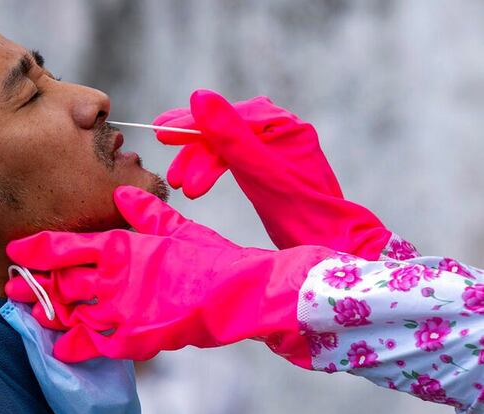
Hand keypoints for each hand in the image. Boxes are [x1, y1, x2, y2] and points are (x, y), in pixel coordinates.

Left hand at [5, 185, 331, 362]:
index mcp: (120, 246)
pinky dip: (75, 346)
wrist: (237, 293)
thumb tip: (122, 189)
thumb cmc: (208, 256)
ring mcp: (122, 311)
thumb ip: (144, 209)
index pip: (65, 247)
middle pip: (61, 283)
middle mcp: (113, 279)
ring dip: (51, 314)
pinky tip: (61, 346)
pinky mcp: (134, 339)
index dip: (36, 250)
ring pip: (73, 314)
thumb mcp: (176, 226)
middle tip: (15, 289)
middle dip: (35, 286)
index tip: (16, 252)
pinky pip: (95, 344)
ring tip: (34, 313)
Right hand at [155, 89, 390, 258]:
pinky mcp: (268, 166)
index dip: (191, 124)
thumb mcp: (257, 170)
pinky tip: (197, 183)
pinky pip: (232, 159)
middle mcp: (277, 128)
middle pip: (222, 130)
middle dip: (194, 152)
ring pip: (224, 146)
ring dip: (200, 165)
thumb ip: (228, 133)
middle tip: (171, 173)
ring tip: (183, 189)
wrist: (329, 242)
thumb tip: (198, 95)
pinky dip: (212, 170)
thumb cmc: (299, 210)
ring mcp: (273, 146)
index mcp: (279, 122)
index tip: (160, 133)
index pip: (226, 116)